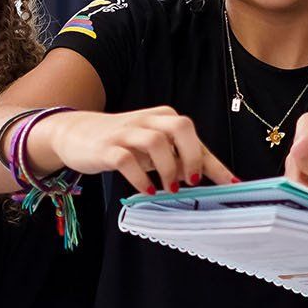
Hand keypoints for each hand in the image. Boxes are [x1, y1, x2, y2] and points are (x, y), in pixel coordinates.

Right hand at [31, 106, 237, 194]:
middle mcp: (147, 121)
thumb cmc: (121, 141)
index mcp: (163, 118)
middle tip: (192, 181)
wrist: (74, 133)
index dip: (215, 163)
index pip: (195, 138)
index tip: (232, 183)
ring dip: (167, 169)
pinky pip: (126, 160)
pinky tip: (145, 190)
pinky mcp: (107, 147)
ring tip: (168, 189)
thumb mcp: (151, 145)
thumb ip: (176, 156)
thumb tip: (204, 177)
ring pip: (156, 142)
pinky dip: (140, 178)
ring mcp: (126, 132)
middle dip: (192, 155)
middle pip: (180, 127)